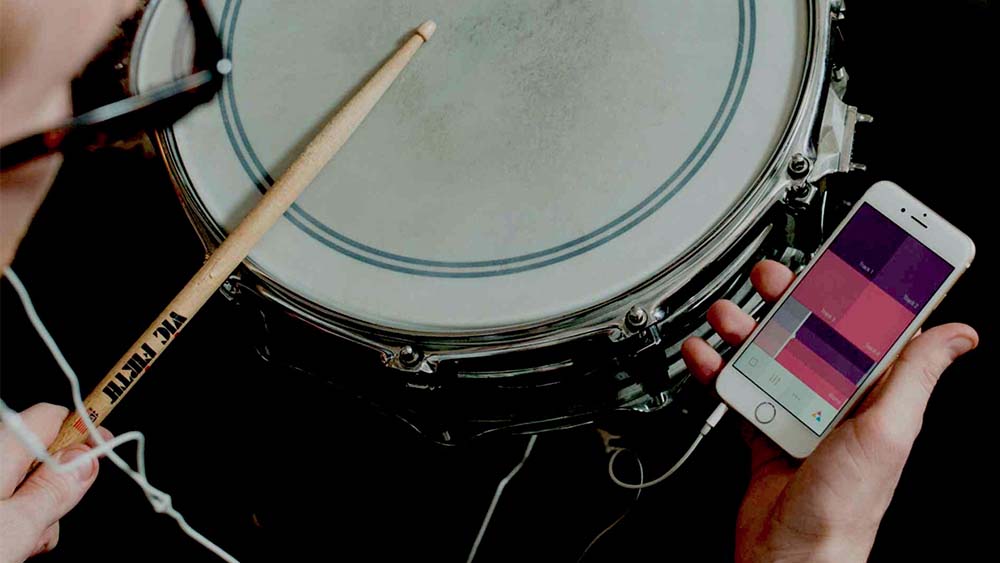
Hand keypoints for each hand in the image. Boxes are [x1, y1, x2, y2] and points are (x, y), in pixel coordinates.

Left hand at [0, 403, 110, 561]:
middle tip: (46, 521)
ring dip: (36, 514)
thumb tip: (89, 459)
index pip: (53, 415)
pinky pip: (7, 503)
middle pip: (43, 456)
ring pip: (26, 486)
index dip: (85, 430)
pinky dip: (15, 524)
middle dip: (58, 486)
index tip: (106, 449)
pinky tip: (10, 547)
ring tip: (21, 544)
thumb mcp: (16, 526)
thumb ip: (56, 490)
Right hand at [681, 260, 977, 562]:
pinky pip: (737, 386)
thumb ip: (914, 375)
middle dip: (788, 299)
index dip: (856, 288)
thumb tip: (959, 333)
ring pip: (767, 352)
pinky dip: (716, 367)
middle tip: (771, 279)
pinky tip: (706, 355)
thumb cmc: (845, 504)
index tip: (845, 256)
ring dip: (743, 329)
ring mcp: (795, 411)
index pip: (870, 327)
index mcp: (873, 394)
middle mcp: (835, 398)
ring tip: (728, 319)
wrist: (792, 554)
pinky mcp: (761, 426)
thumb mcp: (887, 430)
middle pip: (810, 331)